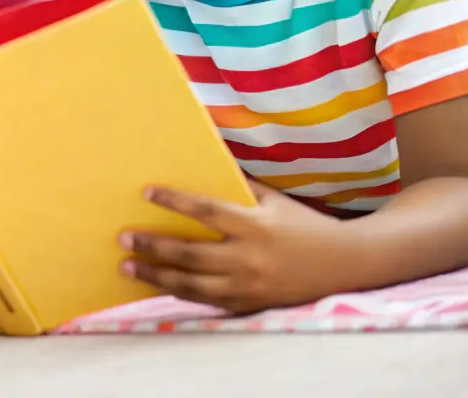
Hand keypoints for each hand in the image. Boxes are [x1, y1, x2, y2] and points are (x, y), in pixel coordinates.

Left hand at [120, 181, 347, 313]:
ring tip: (127, 267)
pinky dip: (179, 293)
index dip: (174, 201)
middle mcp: (249, 258)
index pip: (206, 210)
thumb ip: (239, 187)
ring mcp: (248, 286)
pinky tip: (157, 285)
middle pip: (190, 253)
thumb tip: (204, 162)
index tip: (145, 192)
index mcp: (255, 225)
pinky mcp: (250, 305)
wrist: (344, 264)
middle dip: (153, 246)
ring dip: (156, 275)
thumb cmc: (304, 224)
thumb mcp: (274, 200)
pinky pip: (206, 301)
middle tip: (123, 238)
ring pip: (192, 284)